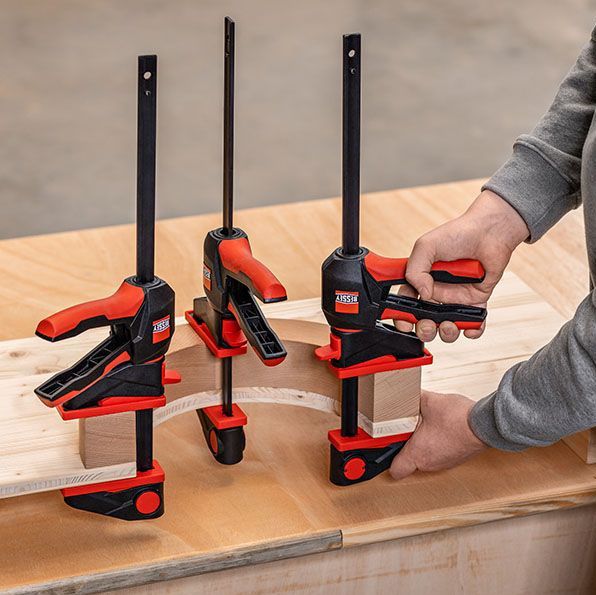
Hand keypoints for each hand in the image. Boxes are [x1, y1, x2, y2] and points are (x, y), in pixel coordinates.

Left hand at [390, 390, 486, 478]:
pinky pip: (438, 454)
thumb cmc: (459, 419)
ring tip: (423, 427)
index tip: (388, 444)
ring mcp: (444, 463)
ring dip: (421, 444)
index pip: (395, 470)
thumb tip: (404, 392)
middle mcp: (430, 464)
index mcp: (418, 454)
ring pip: (424, 458)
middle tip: (405, 429)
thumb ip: (412, 398)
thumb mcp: (428, 402)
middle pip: (409, 462)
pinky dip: (435, 444)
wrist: (486, 425)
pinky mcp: (454, 458)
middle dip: (405, 445)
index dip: (389, 458)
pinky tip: (438, 429)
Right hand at [396, 189, 528, 342]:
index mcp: (420, 280)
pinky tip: (469, 327)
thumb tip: (423, 293)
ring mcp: (455, 298)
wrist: (489, 232)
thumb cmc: (458, 233)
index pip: (406, 303)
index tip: (403, 322)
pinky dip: (472, 330)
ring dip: (446, 332)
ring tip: (449, 324)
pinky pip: (473, 323)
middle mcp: (436, 292)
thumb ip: (415, 270)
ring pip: (447, 326)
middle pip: (424, 321)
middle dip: (423, 329)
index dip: (402, 316)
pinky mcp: (475, 301)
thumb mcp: (426, 246)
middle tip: (427, 324)